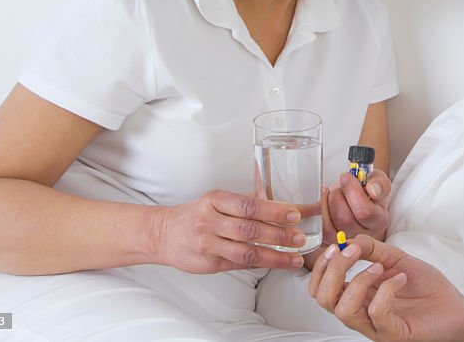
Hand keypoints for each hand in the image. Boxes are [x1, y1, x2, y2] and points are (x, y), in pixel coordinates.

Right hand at [150, 190, 311, 272]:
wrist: (162, 234)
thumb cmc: (196, 214)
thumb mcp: (217, 200)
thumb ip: (246, 201)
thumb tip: (283, 202)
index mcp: (215, 200)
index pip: (248, 205)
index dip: (273, 210)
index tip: (295, 214)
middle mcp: (209, 221)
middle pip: (249, 229)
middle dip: (279, 234)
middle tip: (300, 238)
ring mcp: (208, 244)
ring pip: (246, 252)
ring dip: (275, 256)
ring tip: (295, 258)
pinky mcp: (208, 263)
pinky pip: (239, 263)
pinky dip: (260, 263)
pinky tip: (277, 263)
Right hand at [308, 235, 463, 341]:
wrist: (454, 309)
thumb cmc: (427, 289)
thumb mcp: (396, 259)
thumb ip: (372, 249)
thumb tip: (349, 239)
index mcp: (358, 296)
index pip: (320, 288)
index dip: (321, 266)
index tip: (338, 246)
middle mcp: (362, 312)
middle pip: (323, 299)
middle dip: (333, 269)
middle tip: (353, 252)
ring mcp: (376, 325)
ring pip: (343, 310)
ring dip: (358, 280)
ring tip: (380, 266)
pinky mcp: (393, 333)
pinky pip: (377, 314)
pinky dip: (386, 289)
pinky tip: (401, 279)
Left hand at [325, 169, 391, 241]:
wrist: (360, 201)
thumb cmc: (369, 193)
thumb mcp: (379, 183)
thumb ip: (380, 183)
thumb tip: (373, 190)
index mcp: (379, 221)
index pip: (365, 212)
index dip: (352, 192)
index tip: (346, 177)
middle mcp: (363, 235)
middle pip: (344, 219)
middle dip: (337, 196)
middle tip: (338, 185)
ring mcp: (345, 241)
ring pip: (329, 226)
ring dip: (325, 204)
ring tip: (331, 192)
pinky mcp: (329, 241)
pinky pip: (319, 230)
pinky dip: (318, 212)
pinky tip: (323, 200)